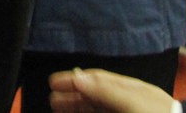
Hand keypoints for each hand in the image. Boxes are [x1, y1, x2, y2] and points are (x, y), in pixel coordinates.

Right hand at [48, 67, 180, 112]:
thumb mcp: (133, 102)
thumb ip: (105, 90)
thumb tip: (77, 77)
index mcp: (132, 91)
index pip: (99, 80)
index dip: (76, 79)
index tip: (54, 82)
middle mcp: (128, 104)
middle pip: (95, 98)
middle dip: (73, 97)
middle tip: (52, 99)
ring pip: (97, 111)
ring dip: (77, 109)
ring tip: (57, 108)